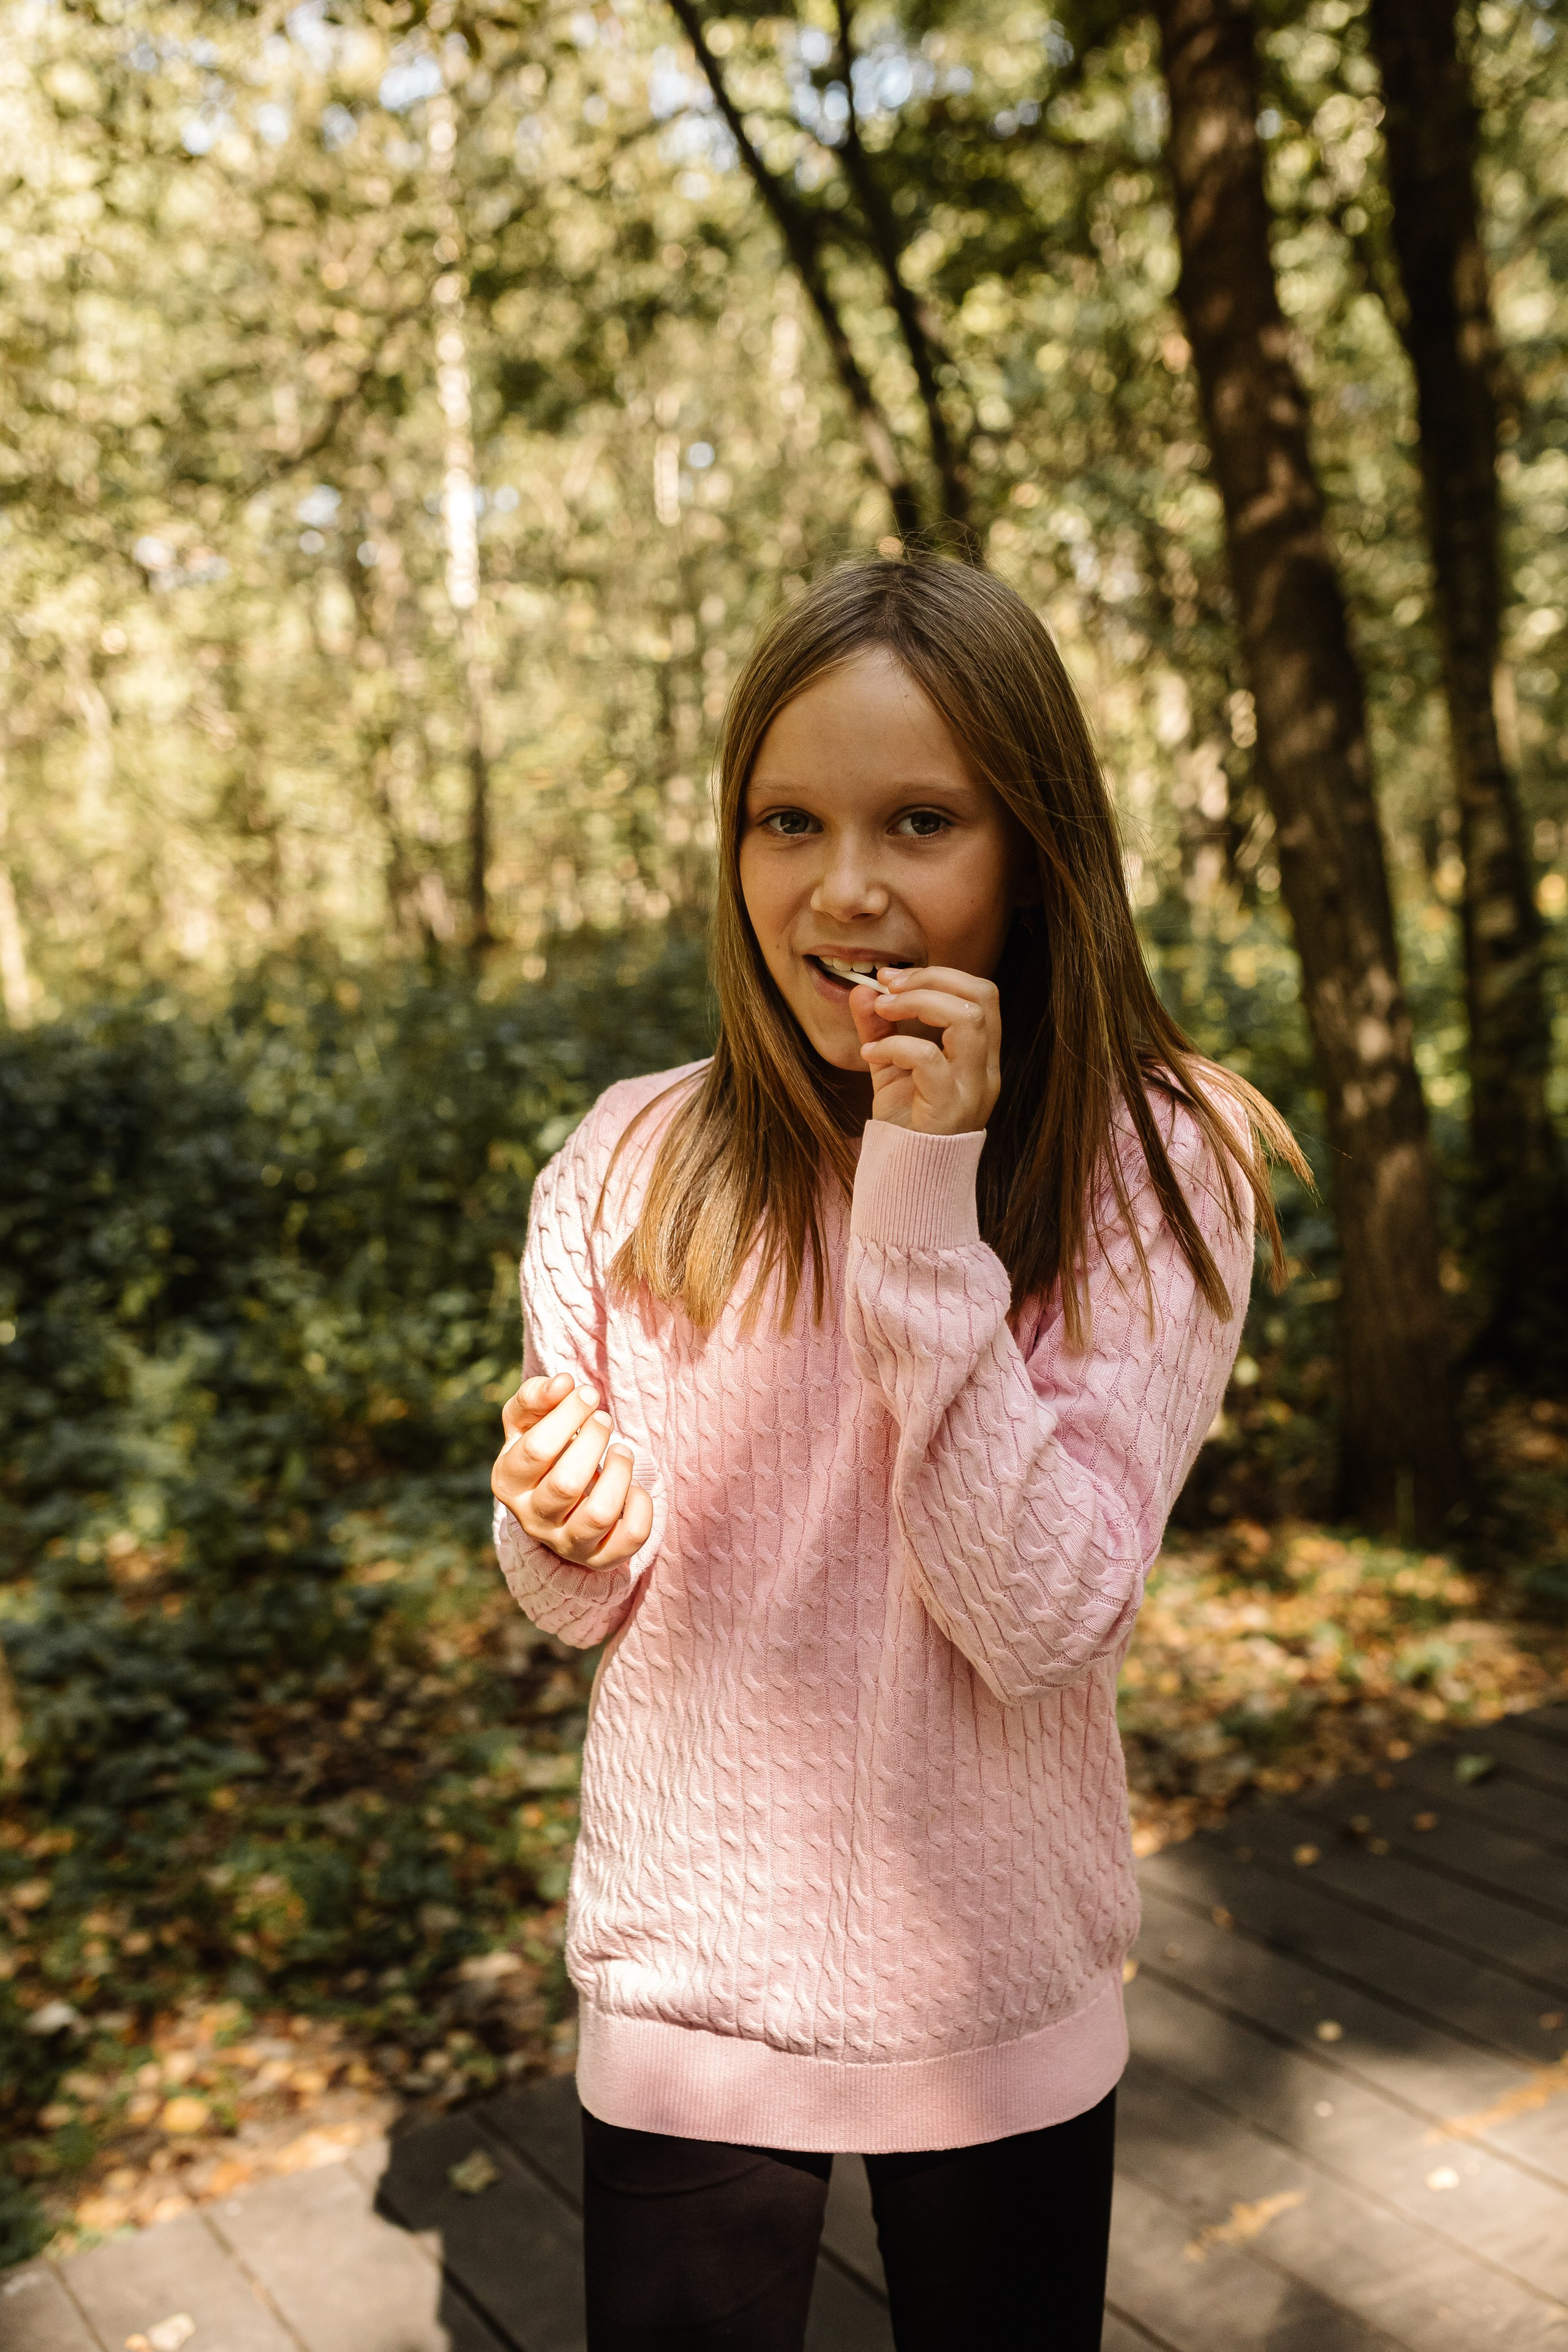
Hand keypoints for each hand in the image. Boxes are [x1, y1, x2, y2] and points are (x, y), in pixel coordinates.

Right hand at [492, 1372, 652, 1568]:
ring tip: (621, 1450)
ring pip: (599, 1514)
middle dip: (593, 1441)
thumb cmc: (544, 1451)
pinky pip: (630, 1537)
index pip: (536, 1450)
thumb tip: (563, 1383)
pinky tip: (633, 1486)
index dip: (568, 1415)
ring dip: (619, 1472)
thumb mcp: (527, 1421)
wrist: (557, 1504)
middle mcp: (532, 1519)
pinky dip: (641, 1504)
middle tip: (604, 1419)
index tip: (587, 1394)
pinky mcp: (600, 1558)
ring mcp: (566, 1543)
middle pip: (566, 1484)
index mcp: (508, 1482)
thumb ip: (536, 1396)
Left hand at [849, 965, 1000, 1134]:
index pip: (982, 994)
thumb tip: (863, 990)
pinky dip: (895, 1046)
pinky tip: (870, 1053)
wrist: (907, 1178)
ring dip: (919, 1003)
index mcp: (980, 1056)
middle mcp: (986, 1070)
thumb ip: (881, 1028)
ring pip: (967, 1019)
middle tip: (888, 987)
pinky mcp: (951, 1108)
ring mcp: (973, 1089)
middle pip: (981, 997)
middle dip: (931, 979)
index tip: (892, 979)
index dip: (939, 975)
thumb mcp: (891, 1067)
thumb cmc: (906, 1123)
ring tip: (882, 1011)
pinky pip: (929, 1059)